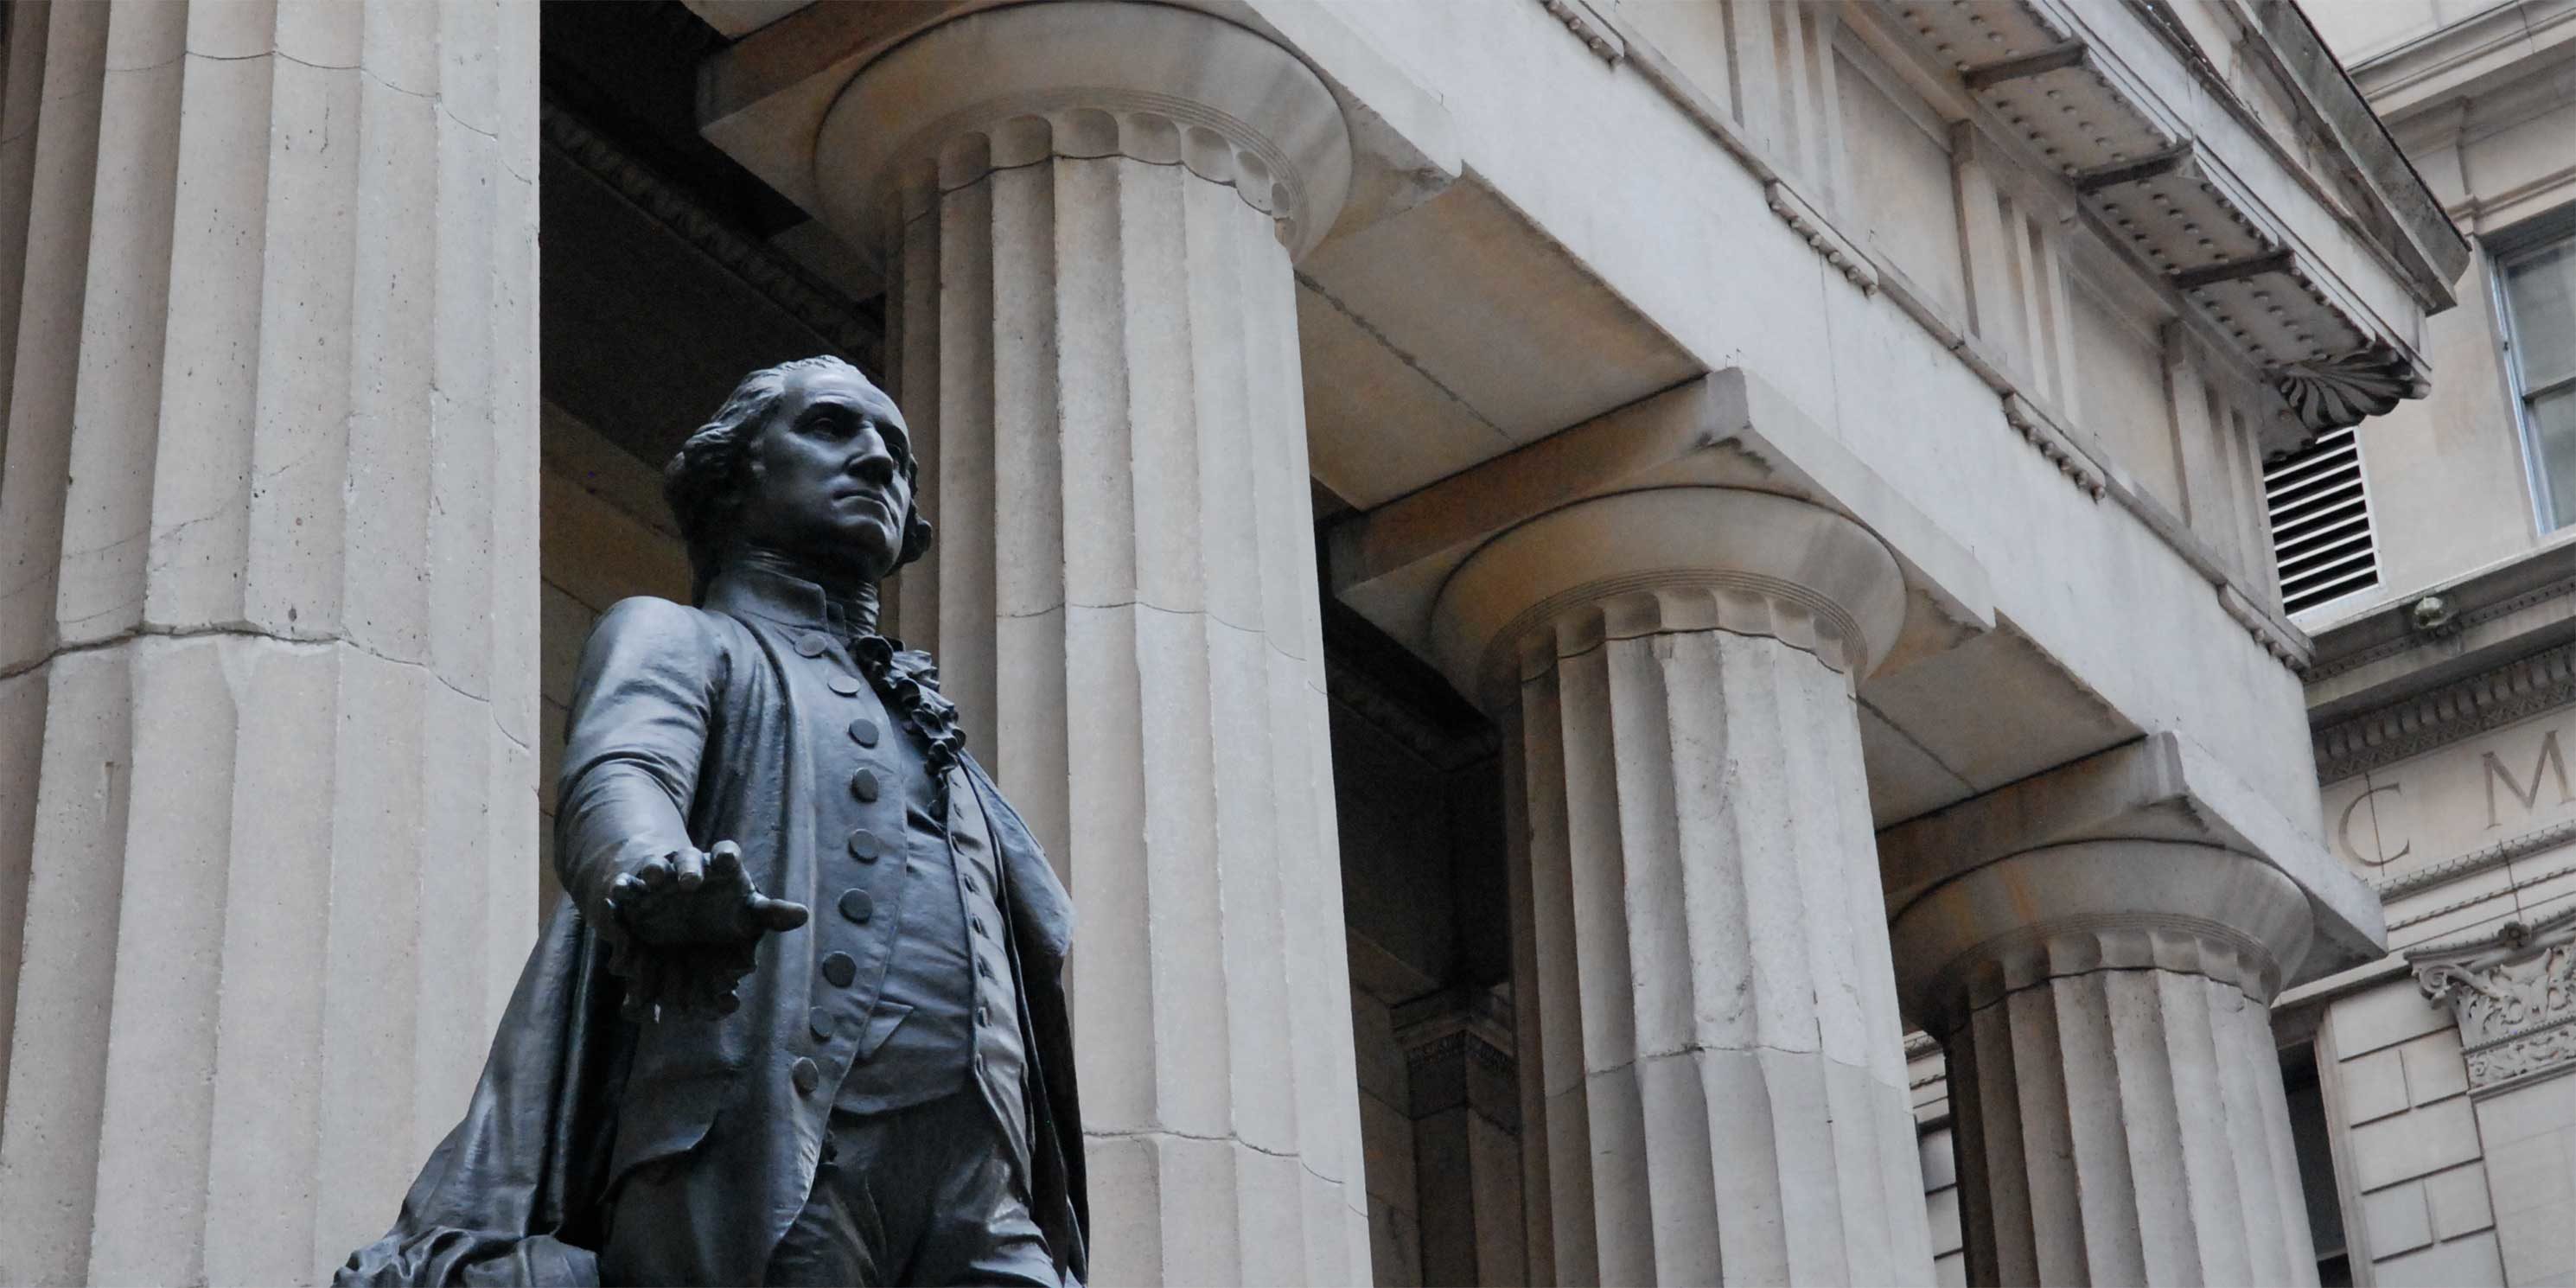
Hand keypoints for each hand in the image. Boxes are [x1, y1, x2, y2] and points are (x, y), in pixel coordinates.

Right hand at [599, 840, 808, 1021]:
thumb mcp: (746, 915)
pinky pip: (626, 885)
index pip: (725, 854)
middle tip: (690, 881)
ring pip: (654, 867)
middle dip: (688, 867)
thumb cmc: (721, 912)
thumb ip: (770, 914)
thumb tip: (804, 914)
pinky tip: (616, 890)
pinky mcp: (635, 893)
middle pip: (688, 859)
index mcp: (719, 869)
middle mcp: (688, 867)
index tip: (726, 860)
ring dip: (652, 870)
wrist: (680, 918)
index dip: (725, 855)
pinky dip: (621, 886)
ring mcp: (660, 878)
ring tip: (651, 878)